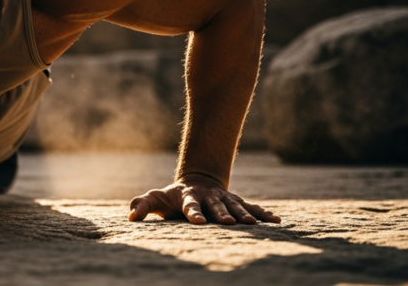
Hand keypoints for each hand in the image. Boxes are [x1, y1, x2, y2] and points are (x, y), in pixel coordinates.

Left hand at [128, 174, 280, 224]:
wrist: (196, 182)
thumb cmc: (172, 196)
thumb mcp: (156, 199)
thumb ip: (142, 205)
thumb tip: (130, 217)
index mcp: (188, 198)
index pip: (189, 206)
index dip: (193, 213)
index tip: (198, 222)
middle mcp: (208, 198)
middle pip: (216, 206)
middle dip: (222, 214)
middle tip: (230, 224)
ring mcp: (224, 199)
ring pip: (236, 206)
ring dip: (244, 214)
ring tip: (253, 224)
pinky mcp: (236, 202)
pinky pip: (252, 207)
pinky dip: (264, 213)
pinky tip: (277, 221)